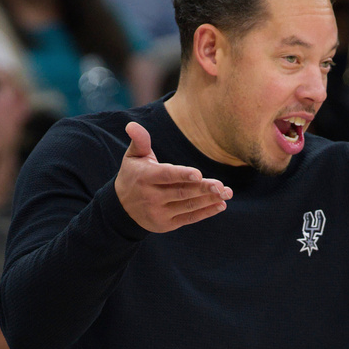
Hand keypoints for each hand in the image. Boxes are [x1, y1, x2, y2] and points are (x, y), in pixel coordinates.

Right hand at [114, 122, 232, 232]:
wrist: (121, 209)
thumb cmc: (133, 176)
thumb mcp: (133, 157)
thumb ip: (139, 141)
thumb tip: (132, 124)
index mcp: (145, 177)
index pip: (166, 176)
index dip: (182, 175)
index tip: (199, 174)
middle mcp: (151, 197)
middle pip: (181, 193)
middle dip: (203, 189)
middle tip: (221, 186)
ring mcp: (159, 213)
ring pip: (188, 206)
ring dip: (209, 200)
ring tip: (227, 193)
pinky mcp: (167, 224)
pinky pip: (189, 218)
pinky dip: (206, 212)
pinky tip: (220, 205)